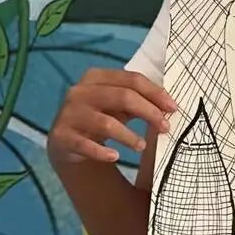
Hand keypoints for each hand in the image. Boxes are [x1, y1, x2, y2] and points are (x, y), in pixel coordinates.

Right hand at [48, 68, 176, 165]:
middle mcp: (80, 92)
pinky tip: (115, 157)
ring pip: (106, 123)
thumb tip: (169, 105)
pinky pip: (85, 145)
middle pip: (123, 97)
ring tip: (142, 146)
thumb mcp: (119, 105)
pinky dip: (102, 152)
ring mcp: (68, 113)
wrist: (68, 141)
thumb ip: (139, 100)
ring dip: (129, 136)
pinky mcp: (61, 136)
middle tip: (165, 128)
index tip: (173, 108)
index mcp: (96, 77)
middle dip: (149, 112)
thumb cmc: (101, 116)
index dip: (155, 93)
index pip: (132, 80)